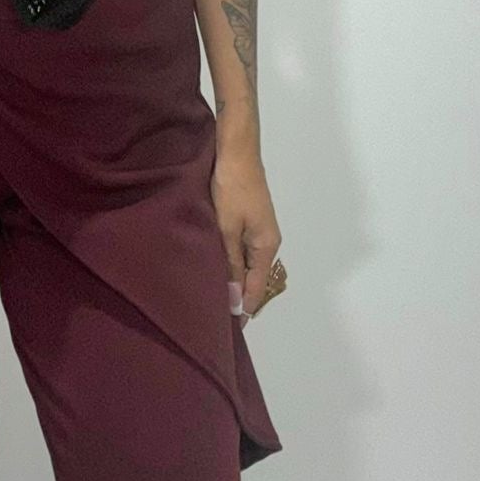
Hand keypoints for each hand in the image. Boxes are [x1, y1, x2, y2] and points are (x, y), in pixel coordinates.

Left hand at [210, 145, 281, 324]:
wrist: (236, 151)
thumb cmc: (232, 188)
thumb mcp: (227, 229)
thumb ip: (230, 263)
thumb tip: (235, 300)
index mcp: (266, 246)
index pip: (256, 287)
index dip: (243, 307)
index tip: (230, 329)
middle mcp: (267, 242)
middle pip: (254, 278)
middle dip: (238, 296)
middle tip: (215, 316)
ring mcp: (258, 230)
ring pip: (246, 264)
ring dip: (232, 279)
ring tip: (212, 297)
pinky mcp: (248, 220)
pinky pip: (241, 250)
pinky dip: (230, 262)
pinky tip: (215, 267)